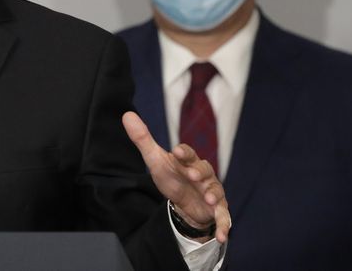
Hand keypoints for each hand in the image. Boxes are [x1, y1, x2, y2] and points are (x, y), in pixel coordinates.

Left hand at [122, 112, 230, 242]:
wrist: (185, 202)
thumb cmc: (172, 176)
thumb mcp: (155, 160)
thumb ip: (143, 139)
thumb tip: (127, 115)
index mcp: (188, 161)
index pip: (188, 153)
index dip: (184, 152)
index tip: (177, 151)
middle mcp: (204, 174)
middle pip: (205, 170)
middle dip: (199, 172)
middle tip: (192, 175)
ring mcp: (212, 192)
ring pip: (216, 191)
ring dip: (214, 195)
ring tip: (210, 200)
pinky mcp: (217, 210)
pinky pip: (223, 218)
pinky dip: (223, 226)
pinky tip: (222, 236)